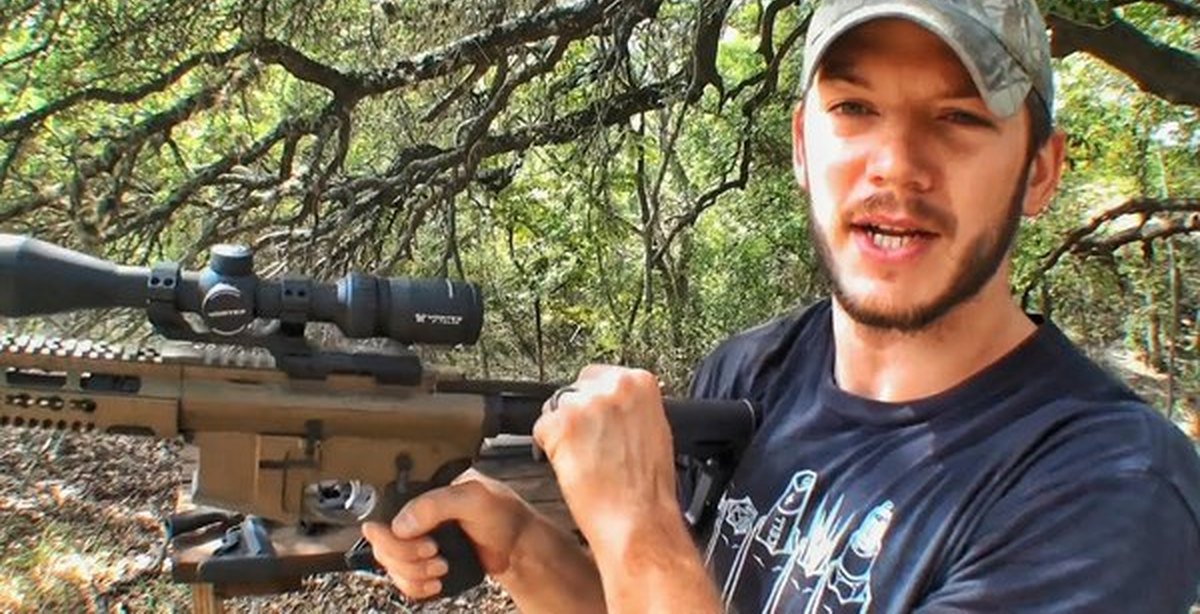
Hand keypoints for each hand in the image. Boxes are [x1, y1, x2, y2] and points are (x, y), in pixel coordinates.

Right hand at [361, 468, 534, 599]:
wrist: (519, 548)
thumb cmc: (505, 517)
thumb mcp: (474, 499)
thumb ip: (436, 505)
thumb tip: (400, 525)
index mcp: (424, 489)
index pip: (384, 511)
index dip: (394, 534)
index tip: (422, 543)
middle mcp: (416, 513)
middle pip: (382, 542)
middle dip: (407, 557)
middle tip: (435, 555)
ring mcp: (418, 538)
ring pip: (389, 563)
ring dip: (412, 573)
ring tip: (441, 568)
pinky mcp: (423, 561)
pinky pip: (401, 579)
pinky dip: (415, 586)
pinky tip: (436, 582)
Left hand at [532, 365, 678, 544]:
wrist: (639, 520)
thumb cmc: (649, 488)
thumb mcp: (653, 430)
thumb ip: (630, 408)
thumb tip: (612, 404)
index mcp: (641, 383)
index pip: (600, 376)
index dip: (593, 404)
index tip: (594, 421)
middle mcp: (614, 386)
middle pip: (575, 390)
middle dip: (576, 416)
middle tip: (588, 447)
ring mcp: (586, 403)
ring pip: (556, 408)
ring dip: (562, 433)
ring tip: (583, 460)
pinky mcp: (562, 424)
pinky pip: (540, 429)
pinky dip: (547, 449)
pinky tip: (570, 467)